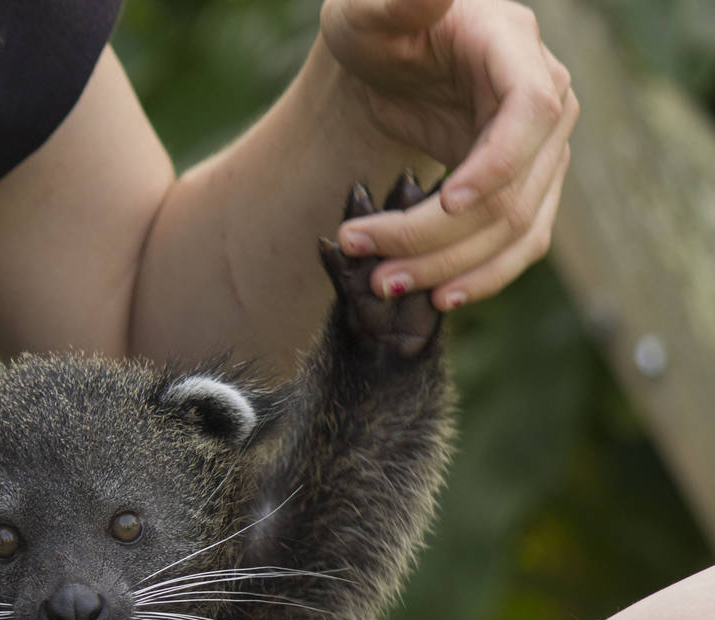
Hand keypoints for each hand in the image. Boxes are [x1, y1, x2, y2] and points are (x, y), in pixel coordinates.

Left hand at [319, 0, 577, 309]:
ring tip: (384, 285)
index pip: (530, 109)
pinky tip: (437, 297)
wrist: (383, 60)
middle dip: (437, 235)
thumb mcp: (371, 10)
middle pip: (512, 187)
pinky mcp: (525, 186)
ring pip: (515, 227)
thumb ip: (404, 1)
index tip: (445, 200)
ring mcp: (541, 149)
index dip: (496, 161)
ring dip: (451, 267)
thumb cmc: (374, 26)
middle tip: (369, 263)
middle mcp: (544, 100)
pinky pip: (518, 243)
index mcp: (514, 48)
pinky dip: (481, 276)